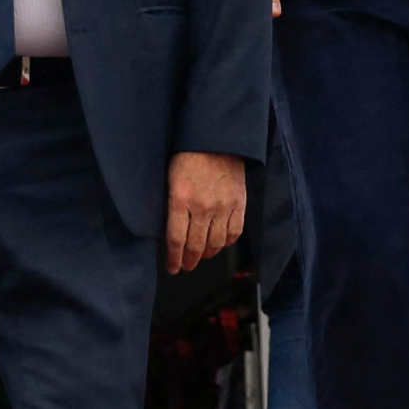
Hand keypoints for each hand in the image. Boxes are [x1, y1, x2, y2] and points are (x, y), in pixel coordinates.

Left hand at [164, 150, 247, 274]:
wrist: (216, 139)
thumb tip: (172, 232)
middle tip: (186, 266)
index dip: (174, 258)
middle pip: (196, 245)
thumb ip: (172, 206)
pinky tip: (220, 244)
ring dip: (208, 254)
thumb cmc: (187, 157)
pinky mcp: (239, 203)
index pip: (176, 240)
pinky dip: (227, 242)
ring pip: (216, 242)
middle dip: (189, 260)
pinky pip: (234, 232)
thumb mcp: (170, 180)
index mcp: (179, 200)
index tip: (173, 268)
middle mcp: (202, 208)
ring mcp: (222, 207)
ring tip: (202, 256)